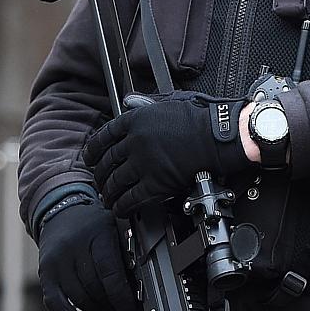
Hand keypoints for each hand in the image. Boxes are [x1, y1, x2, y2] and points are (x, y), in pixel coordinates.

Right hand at [36, 199, 136, 310]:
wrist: (60, 212)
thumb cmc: (91, 224)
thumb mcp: (112, 228)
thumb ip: (123, 254)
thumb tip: (136, 293)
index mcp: (96, 232)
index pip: (109, 270)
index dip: (121, 294)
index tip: (131, 306)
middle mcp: (72, 247)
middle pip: (94, 287)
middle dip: (112, 303)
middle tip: (124, 310)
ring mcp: (56, 262)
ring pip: (79, 299)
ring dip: (97, 310)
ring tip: (109, 310)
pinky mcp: (45, 275)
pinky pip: (57, 305)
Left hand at [83, 92, 249, 217]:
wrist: (219, 136)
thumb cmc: (200, 118)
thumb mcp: (168, 101)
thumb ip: (145, 103)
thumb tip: (129, 101)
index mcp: (136, 119)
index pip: (104, 136)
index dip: (93, 150)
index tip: (90, 158)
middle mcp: (136, 140)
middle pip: (107, 161)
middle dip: (99, 175)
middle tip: (98, 181)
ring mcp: (145, 162)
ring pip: (116, 182)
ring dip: (109, 193)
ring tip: (107, 198)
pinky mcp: (157, 183)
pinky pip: (132, 198)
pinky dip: (123, 206)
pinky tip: (120, 209)